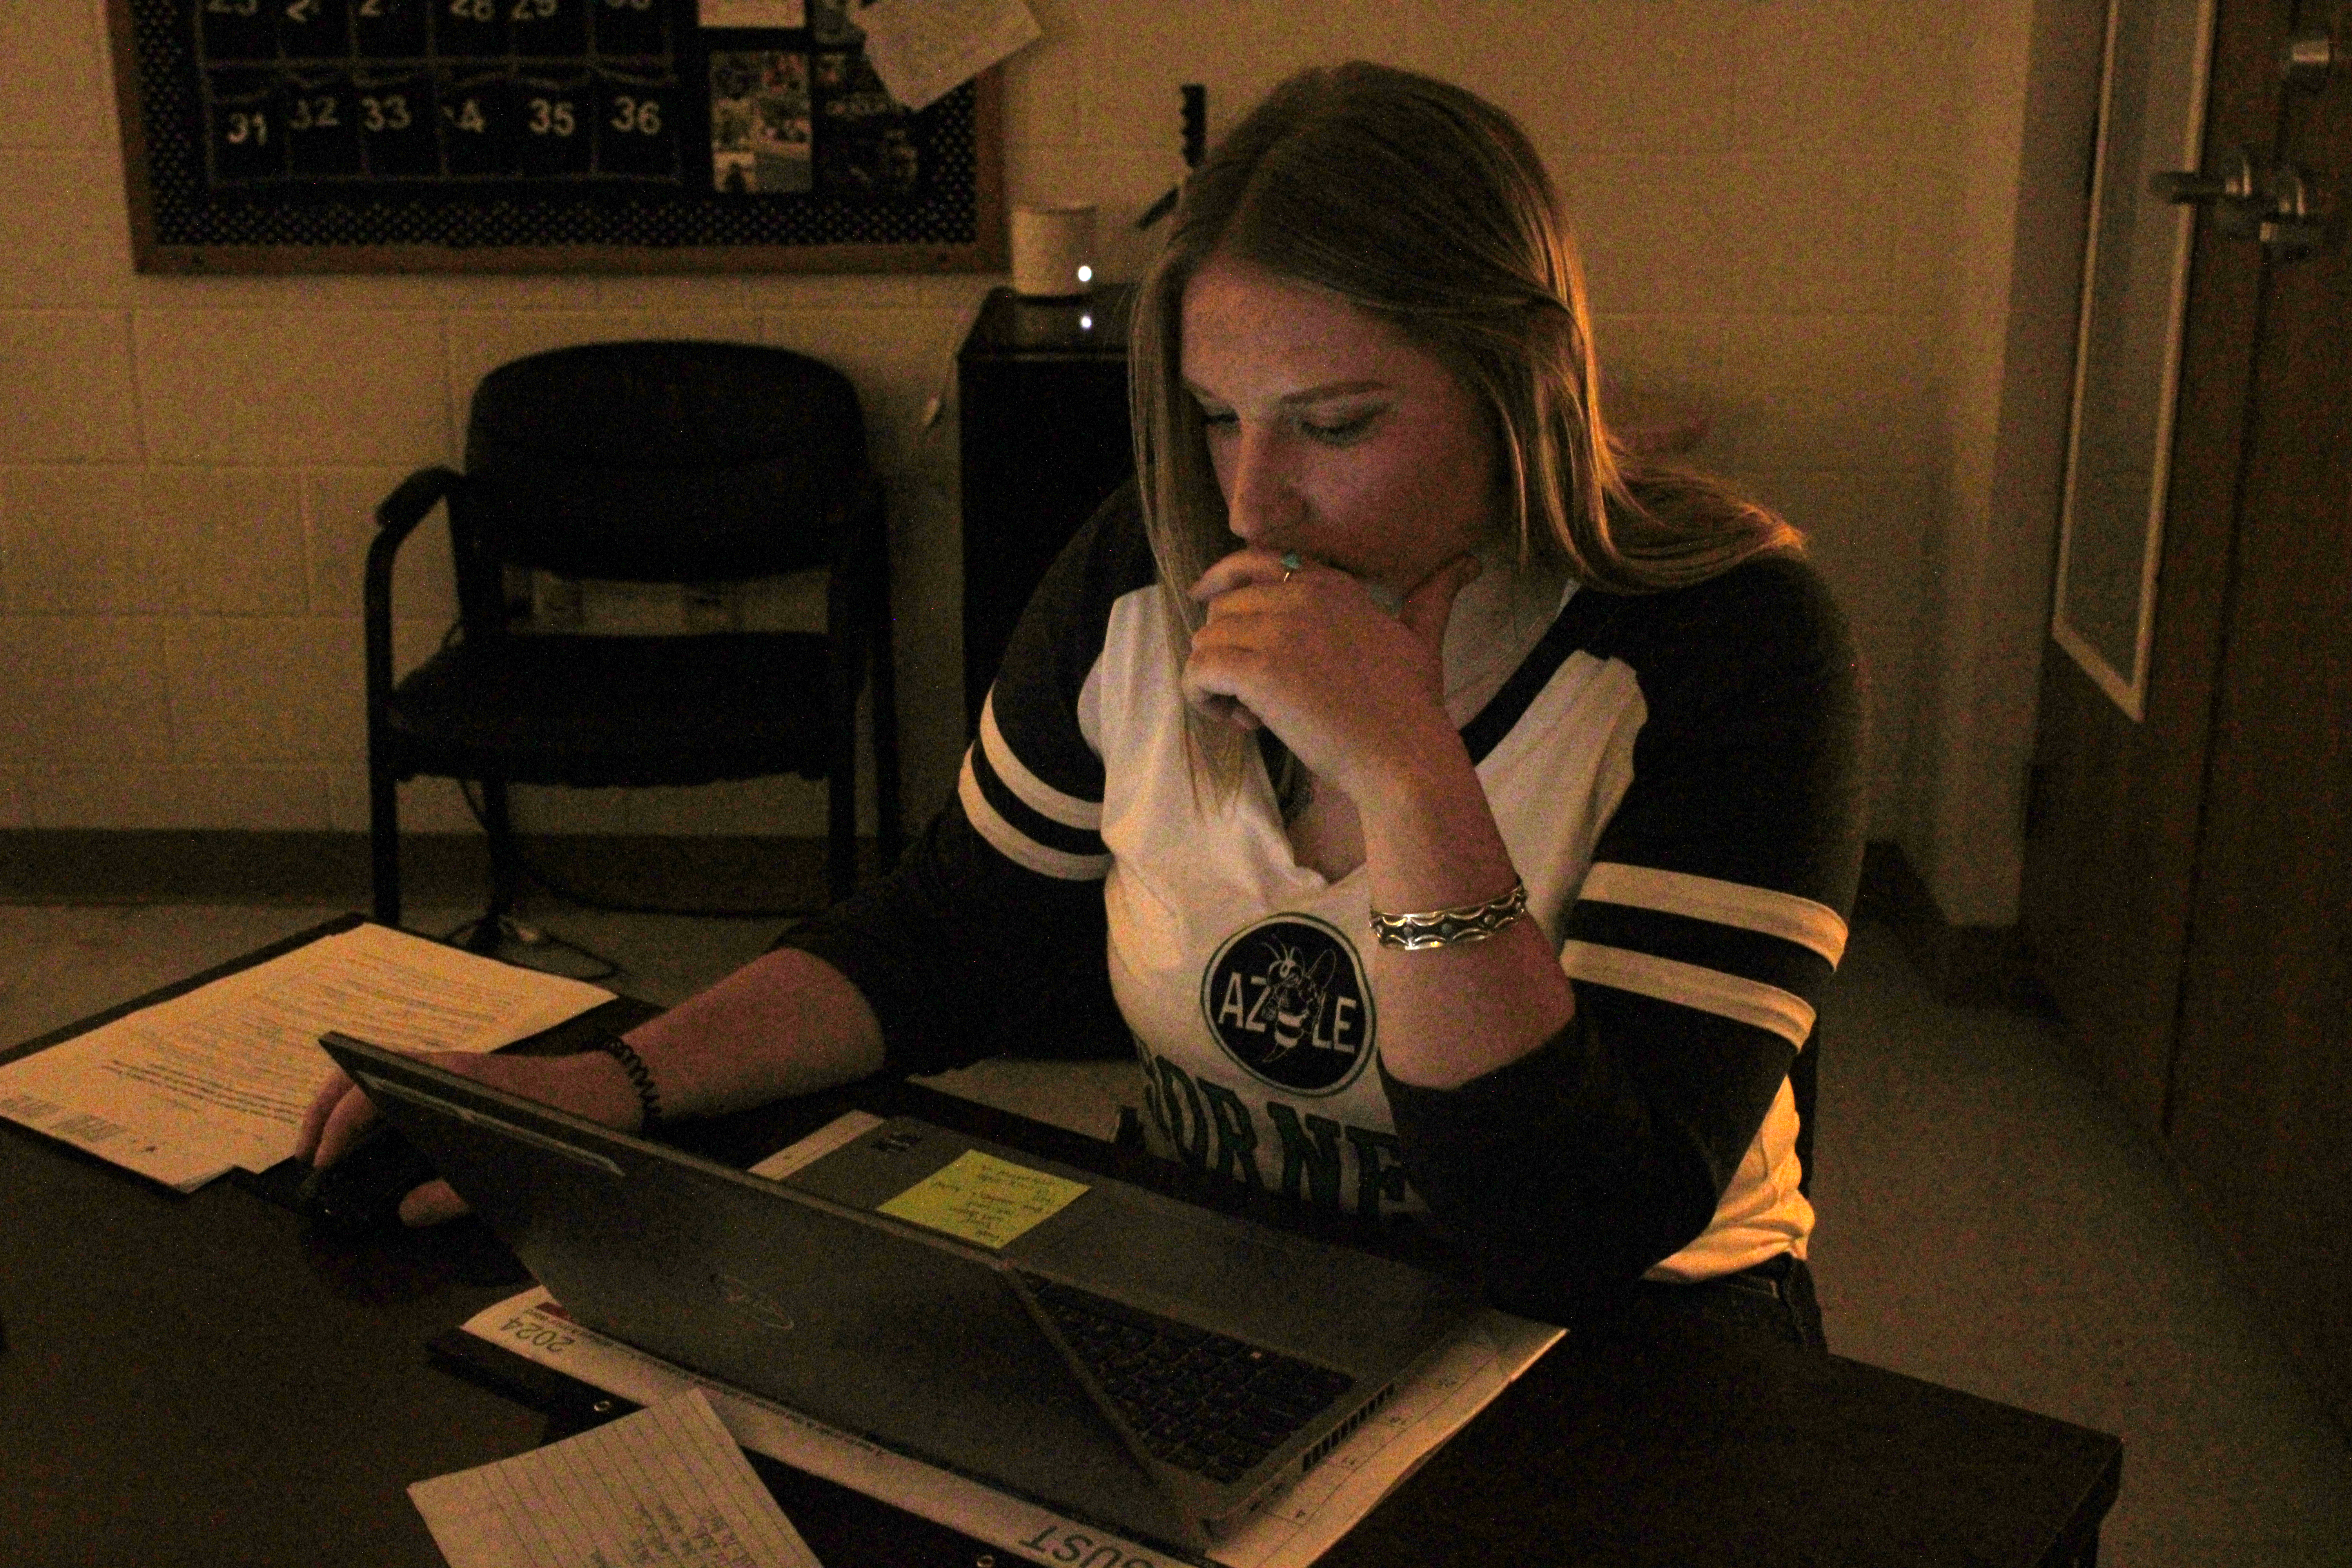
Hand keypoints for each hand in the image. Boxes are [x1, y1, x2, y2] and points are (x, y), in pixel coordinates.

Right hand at [294, 1048, 637, 1226]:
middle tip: (309, 1157)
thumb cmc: (567, 1119)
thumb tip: (405, 1213)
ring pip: (377, 1077)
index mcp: (448, 1078)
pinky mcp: (461, 1081)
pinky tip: (376, 1145)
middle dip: (324, 1112)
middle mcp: (443, 1066)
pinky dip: (376, 1111)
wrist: (611, 1088)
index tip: (321, 1161)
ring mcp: (450, 1071)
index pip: (369, 1091)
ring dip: (346, 1109)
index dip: (336, 1126)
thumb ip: (455, 1194)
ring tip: (331, 1153)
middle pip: (360, 1073)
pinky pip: (403, 1087)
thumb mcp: (512, 1165)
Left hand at [1182, 548, 1482, 803]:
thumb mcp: (1424, 639)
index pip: (1256, 562)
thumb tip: (1470, 562)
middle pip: (1223, 607)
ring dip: (1216, 680)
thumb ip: (1433, 597)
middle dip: (1228, 649)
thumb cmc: (1413, 708)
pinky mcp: (1259, 671)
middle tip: (1256, 696)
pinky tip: (1237, 722)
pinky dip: (1202, 698)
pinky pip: (1197, 671)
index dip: (1224, 582)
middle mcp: (1302, 596)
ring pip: (1205, 640)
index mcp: (1332, 585)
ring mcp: (1279, 631)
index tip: (1205, 600)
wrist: (1405, 757)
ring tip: (1252, 716)